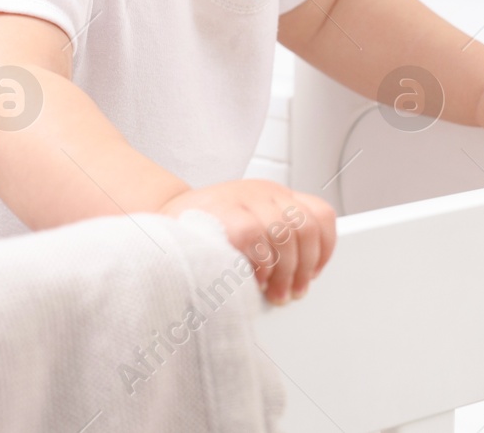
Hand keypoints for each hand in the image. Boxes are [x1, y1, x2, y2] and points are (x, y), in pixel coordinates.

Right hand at [159, 180, 336, 304]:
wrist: (158, 221)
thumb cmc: (201, 231)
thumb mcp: (244, 224)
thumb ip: (272, 238)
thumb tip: (302, 277)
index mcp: (272, 194)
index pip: (319, 213)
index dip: (325, 248)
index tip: (316, 272)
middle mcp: (262, 191)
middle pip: (306, 228)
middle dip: (304, 268)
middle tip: (293, 293)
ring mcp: (243, 198)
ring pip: (286, 235)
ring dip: (284, 273)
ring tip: (275, 293)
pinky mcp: (226, 212)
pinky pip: (257, 239)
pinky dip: (261, 264)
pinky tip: (253, 278)